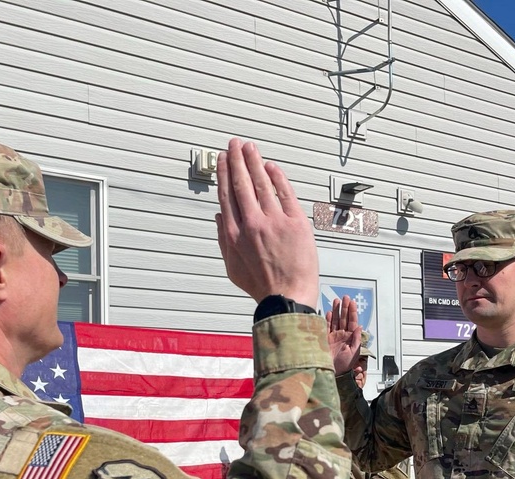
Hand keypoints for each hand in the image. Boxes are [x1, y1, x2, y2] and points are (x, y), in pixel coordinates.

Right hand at [214, 138, 317, 303]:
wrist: (288, 298)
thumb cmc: (262, 287)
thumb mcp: (232, 268)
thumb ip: (223, 240)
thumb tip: (218, 216)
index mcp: (235, 235)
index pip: (226, 196)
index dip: (223, 174)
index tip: (221, 160)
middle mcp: (252, 225)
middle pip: (241, 184)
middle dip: (236, 160)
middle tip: (234, 144)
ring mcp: (275, 222)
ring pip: (262, 184)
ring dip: (254, 162)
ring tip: (249, 147)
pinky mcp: (296, 223)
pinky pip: (285, 193)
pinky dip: (277, 177)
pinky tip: (271, 166)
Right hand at [326, 296, 361, 375]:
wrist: (332, 372)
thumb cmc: (344, 365)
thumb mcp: (354, 352)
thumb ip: (356, 339)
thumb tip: (359, 326)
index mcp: (350, 338)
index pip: (352, 322)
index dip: (352, 312)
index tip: (352, 302)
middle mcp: (342, 335)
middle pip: (344, 318)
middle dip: (345, 308)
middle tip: (345, 297)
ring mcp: (333, 336)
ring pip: (336, 320)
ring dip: (336, 311)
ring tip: (336, 301)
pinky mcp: (325, 339)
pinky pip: (327, 326)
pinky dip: (328, 319)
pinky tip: (330, 312)